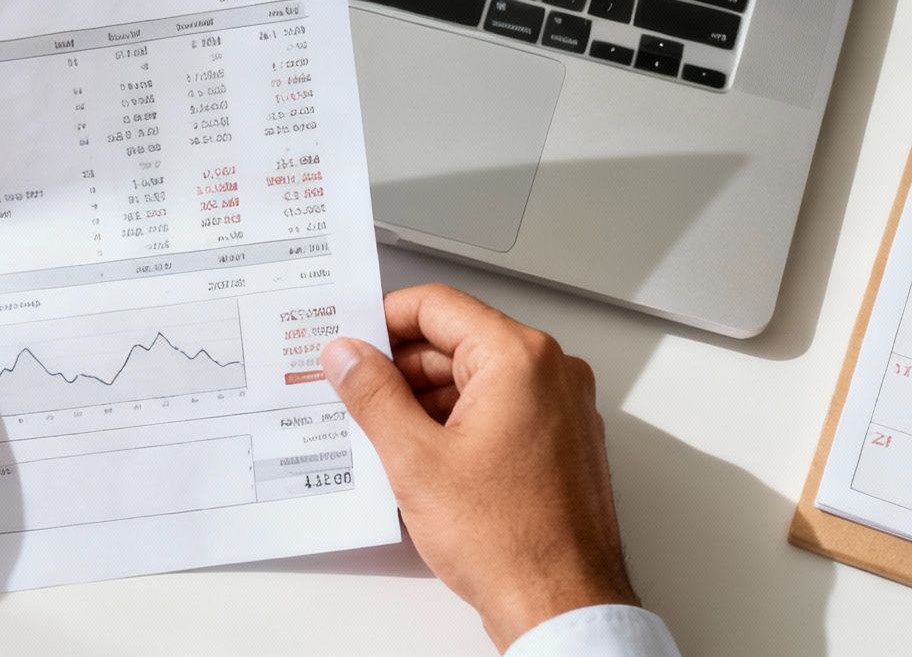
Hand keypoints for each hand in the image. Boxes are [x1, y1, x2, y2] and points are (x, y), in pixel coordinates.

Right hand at [320, 284, 634, 650]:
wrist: (560, 605)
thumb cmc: (508, 540)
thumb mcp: (414, 459)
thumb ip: (373, 394)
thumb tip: (348, 356)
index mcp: (519, 359)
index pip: (438, 306)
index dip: (384, 320)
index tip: (352, 341)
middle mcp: (552, 373)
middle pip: (459, 341)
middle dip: (402, 367)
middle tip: (355, 391)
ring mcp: (563, 409)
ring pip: (479, 379)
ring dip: (428, 398)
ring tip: (384, 434)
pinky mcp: (563, 442)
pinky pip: (502, 410)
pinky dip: (460, 422)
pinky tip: (424, 456)